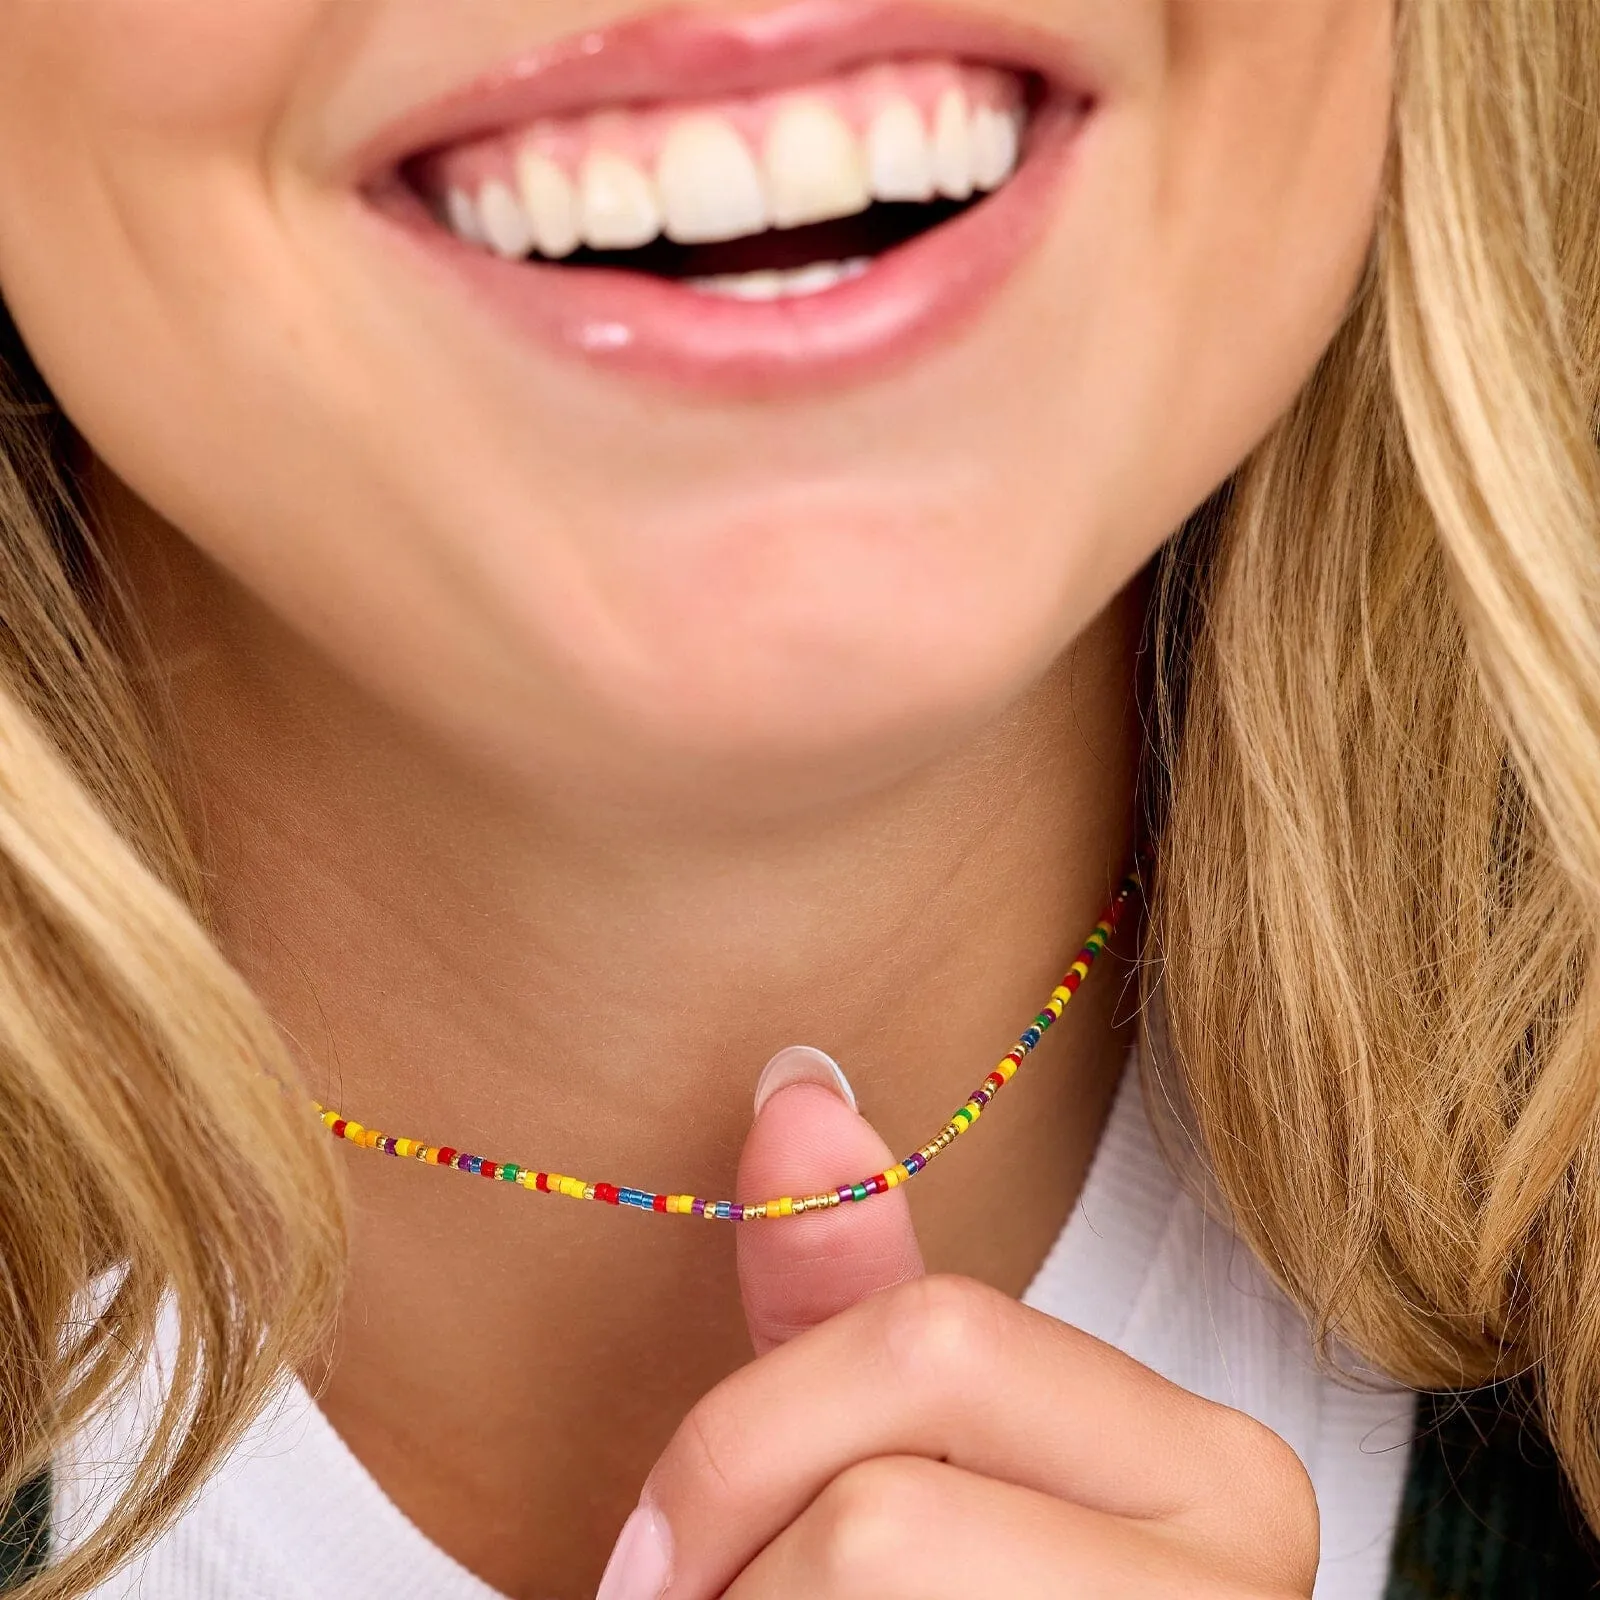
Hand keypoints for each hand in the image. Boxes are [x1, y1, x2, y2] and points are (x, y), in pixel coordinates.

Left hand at [598, 1055, 1319, 1597]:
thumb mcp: (898, 1449)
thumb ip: (847, 1291)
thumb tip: (793, 1081)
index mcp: (1218, 1468)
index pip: (937, 1344)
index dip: (743, 1442)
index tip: (648, 1557)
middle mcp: (1248, 1584)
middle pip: (886, 1521)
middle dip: (747, 1584)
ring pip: (863, 1598)